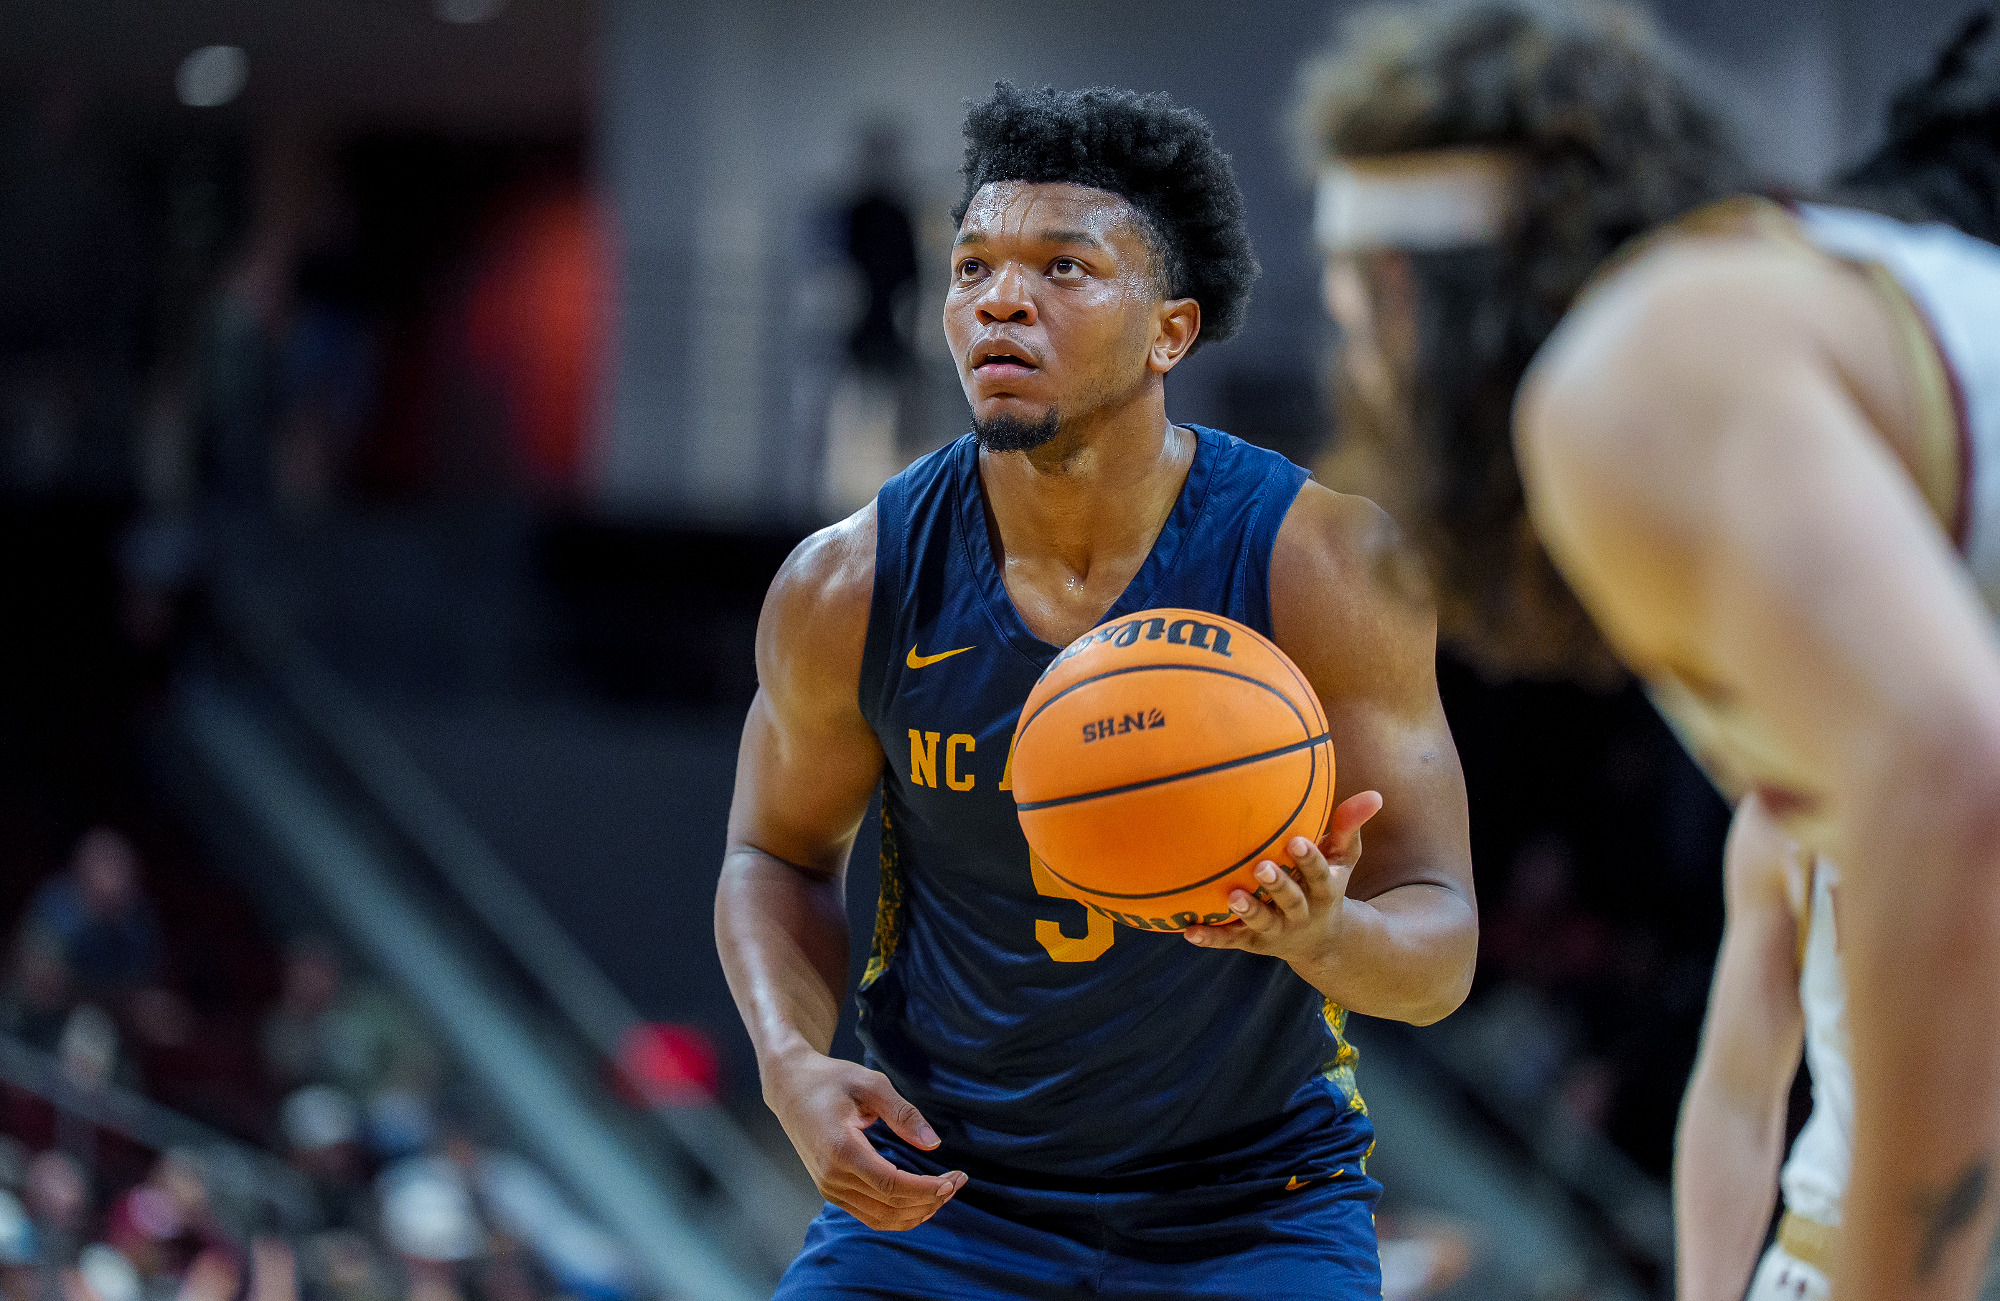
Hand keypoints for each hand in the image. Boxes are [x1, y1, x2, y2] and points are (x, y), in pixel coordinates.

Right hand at [763, 1049, 965, 1229]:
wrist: (790, 1088)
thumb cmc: (830, 1080)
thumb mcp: (870, 1084)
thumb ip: (902, 1113)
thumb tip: (933, 1142)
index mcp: (841, 1150)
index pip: (892, 1185)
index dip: (926, 1188)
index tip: (953, 1179)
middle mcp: (832, 1177)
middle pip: (890, 1206)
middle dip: (929, 1200)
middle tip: (958, 1182)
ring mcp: (829, 1188)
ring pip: (881, 1218)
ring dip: (916, 1212)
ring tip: (944, 1194)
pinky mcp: (831, 1190)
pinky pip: (870, 1215)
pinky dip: (898, 1215)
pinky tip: (920, 1201)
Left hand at [1183, 790, 1382, 964]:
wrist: (1322, 941)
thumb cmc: (1324, 884)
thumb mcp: (1343, 859)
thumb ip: (1349, 827)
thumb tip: (1374, 794)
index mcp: (1324, 891)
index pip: (1320, 875)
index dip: (1310, 860)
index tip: (1296, 842)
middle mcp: (1302, 913)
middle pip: (1291, 901)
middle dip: (1278, 886)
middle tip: (1260, 867)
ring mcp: (1277, 930)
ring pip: (1262, 923)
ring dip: (1248, 912)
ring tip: (1232, 897)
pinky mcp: (1253, 942)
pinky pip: (1231, 940)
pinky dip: (1212, 938)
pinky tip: (1189, 932)